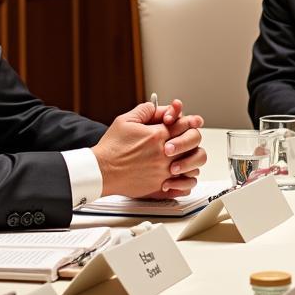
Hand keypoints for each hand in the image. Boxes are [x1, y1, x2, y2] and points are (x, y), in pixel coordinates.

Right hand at [92, 102, 206, 196]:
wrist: (101, 171)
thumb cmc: (111, 148)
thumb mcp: (125, 120)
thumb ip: (145, 110)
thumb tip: (158, 107)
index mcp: (157, 135)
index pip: (184, 124)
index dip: (190, 121)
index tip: (192, 122)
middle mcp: (163, 154)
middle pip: (193, 142)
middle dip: (192, 137)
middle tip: (186, 139)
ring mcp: (163, 172)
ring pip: (193, 165)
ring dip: (192, 160)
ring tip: (184, 157)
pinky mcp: (160, 187)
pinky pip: (185, 186)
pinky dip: (187, 181)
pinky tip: (181, 176)